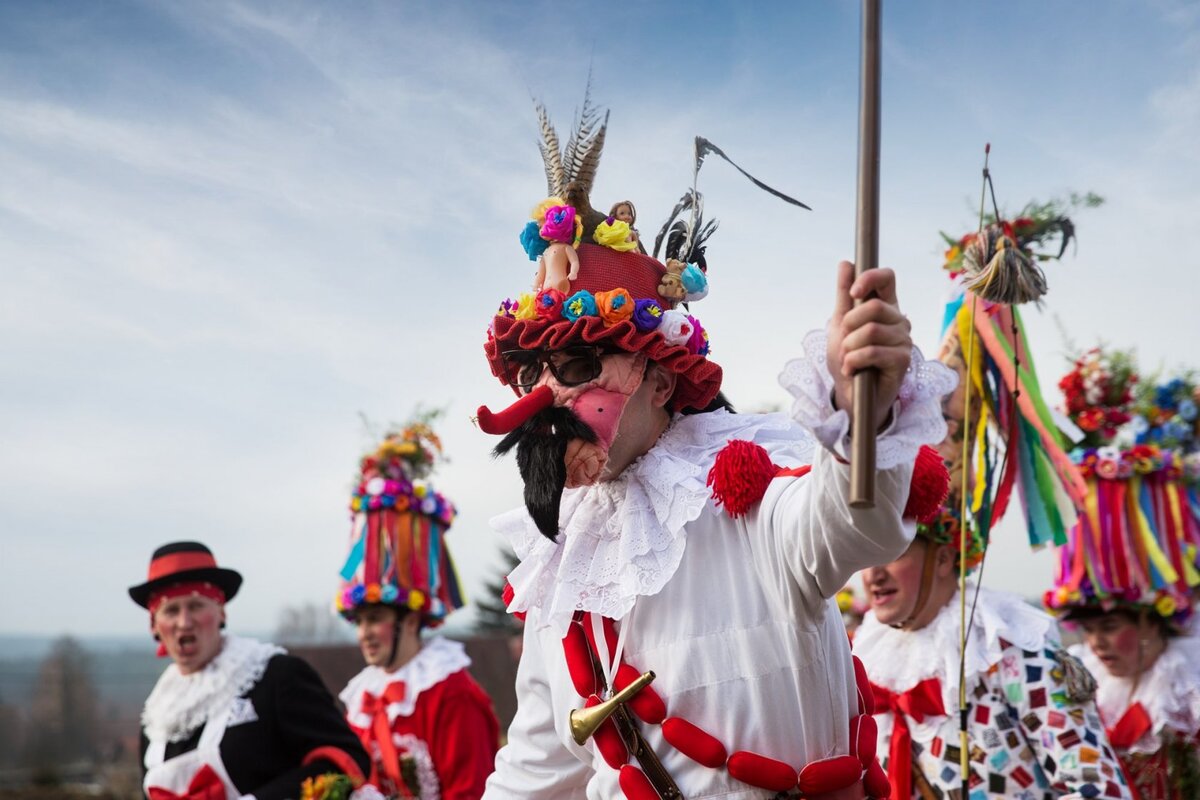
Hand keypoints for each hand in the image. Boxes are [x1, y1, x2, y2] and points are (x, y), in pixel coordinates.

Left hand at [826, 261, 911, 430]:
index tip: (853, 292)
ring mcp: (904, 340)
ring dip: (849, 348)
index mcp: (885, 307)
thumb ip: (844, 295)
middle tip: (843, 342)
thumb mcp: (840, 325)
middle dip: (850, 325)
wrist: (851, 394)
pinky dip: (854, 361)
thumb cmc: (849, 358)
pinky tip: (852, 370)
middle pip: (875, 307)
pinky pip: (873, 352)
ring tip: (847, 359)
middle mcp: (899, 320)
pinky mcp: (903, 360)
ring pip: (871, 331)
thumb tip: (846, 263)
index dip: (870, 278)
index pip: (887, 278)